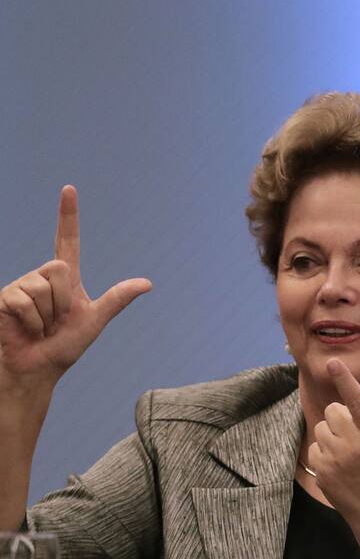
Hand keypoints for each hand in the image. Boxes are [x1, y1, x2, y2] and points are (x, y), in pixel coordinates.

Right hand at [0, 186, 151, 387]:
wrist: (37, 369)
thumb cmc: (63, 347)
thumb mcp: (94, 321)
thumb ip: (116, 300)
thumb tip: (147, 283)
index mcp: (65, 279)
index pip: (67, 241)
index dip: (68, 215)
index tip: (69, 189)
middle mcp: (41, 277)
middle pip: (59, 268)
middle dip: (63, 301)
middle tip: (56, 322)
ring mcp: (20, 286)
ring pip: (42, 286)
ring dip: (47, 315)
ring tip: (40, 328)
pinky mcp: (4, 298)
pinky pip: (24, 301)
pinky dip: (32, 322)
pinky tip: (26, 330)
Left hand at [307, 359, 359, 541]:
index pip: (358, 400)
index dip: (345, 380)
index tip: (333, 362)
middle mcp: (355, 445)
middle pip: (333, 410)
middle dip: (341, 418)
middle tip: (355, 434)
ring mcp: (336, 459)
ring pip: (321, 428)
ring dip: (332, 435)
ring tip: (348, 452)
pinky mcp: (322, 472)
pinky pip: (315, 448)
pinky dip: (324, 453)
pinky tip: (340, 466)